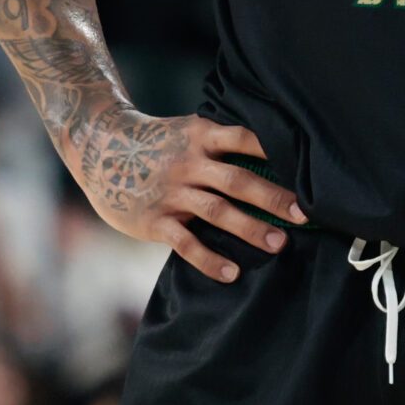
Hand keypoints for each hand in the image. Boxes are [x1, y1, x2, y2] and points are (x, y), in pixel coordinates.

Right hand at [65, 112, 307, 283]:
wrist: (99, 146)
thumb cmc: (157, 142)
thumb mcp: (188, 131)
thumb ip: (220, 143)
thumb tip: (271, 157)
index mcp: (201, 136)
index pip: (244, 139)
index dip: (274, 150)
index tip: (306, 165)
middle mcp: (189, 163)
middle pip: (238, 180)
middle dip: (273, 198)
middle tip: (304, 214)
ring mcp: (171, 192)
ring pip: (217, 211)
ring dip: (250, 228)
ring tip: (278, 244)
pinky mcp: (154, 220)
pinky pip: (186, 243)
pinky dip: (210, 259)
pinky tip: (232, 273)